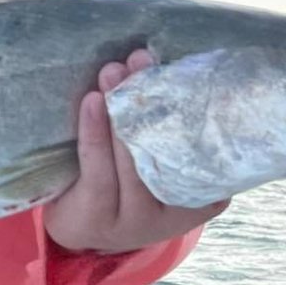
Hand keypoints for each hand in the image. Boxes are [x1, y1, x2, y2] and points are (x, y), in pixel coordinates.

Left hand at [43, 49, 228, 253]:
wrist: (78, 226)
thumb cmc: (122, 178)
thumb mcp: (157, 161)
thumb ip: (172, 130)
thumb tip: (162, 62)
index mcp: (199, 196)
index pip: (208, 154)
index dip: (199, 110)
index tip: (194, 71)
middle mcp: (173, 214)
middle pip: (166, 153)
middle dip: (152, 100)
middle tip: (142, 58)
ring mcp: (135, 220)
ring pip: (132, 163)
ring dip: (120, 113)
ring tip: (113, 72)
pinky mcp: (99, 217)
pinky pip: (98, 171)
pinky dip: (95, 133)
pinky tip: (92, 102)